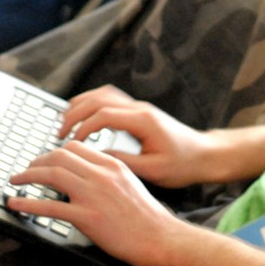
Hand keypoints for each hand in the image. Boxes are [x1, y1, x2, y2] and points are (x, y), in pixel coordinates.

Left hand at [7, 140, 177, 265]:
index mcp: (112, 165)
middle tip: (25, 170)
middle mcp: (101, 175)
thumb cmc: (148, 217)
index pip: (76, 148)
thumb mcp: (130, 185)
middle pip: (60, 156)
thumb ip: (108, 177)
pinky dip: (28, 203)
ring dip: (28, 176)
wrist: (160, 237)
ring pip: (52, 174)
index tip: (45, 160)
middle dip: (37, 161)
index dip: (54, 152)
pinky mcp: (87, 217)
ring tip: (16, 181)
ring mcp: (93, 195)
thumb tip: (86, 178)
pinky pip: (50, 206)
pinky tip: (16, 203)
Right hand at [61, 85, 228, 187]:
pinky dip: (92, 105)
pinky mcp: (139, 112)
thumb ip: (124, 162)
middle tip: (60, 133)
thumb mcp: (153, 171)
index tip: (70, 143)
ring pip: (103, 95)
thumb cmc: (183, 165)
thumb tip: (97, 158)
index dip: (83, 128)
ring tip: (65, 123)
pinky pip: (110, 99)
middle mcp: (140, 109)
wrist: (204, 155)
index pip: (104, 115)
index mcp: (143, 121)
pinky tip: (83, 118)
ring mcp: (139, 108)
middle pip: (99, 99)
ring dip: (81, 105)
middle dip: (75, 114)